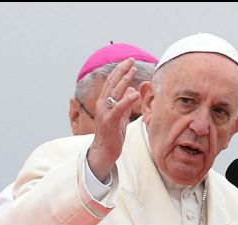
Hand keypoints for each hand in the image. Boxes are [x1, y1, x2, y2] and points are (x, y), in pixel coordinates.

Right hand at [87, 58, 141, 180]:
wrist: (104, 152)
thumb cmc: (112, 136)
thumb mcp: (120, 117)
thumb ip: (125, 103)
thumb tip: (131, 89)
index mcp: (104, 103)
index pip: (111, 83)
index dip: (120, 71)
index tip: (129, 62)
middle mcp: (102, 105)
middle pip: (112, 83)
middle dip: (121, 70)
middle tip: (131, 60)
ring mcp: (105, 113)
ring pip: (114, 92)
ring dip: (124, 79)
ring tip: (133, 70)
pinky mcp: (110, 121)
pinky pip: (118, 108)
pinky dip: (127, 99)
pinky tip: (135, 93)